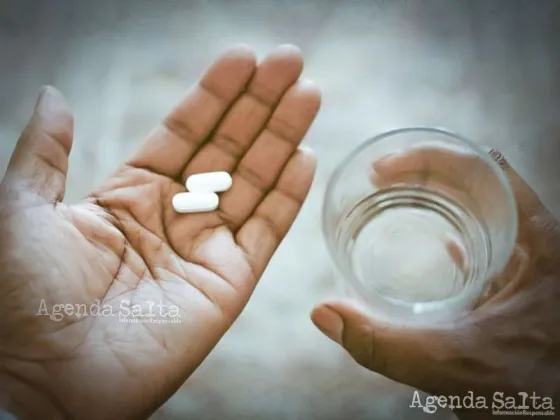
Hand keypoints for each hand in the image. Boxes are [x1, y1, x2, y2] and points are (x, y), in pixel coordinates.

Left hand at [0, 44, 320, 419]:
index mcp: (129, 195)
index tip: (242, 57)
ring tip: (307, 93)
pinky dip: (287, 194)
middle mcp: (173, 216)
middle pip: (227, 148)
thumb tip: (55, 95)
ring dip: (282, 136)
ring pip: (253, 182)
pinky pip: (266, 231)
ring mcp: (205, 249)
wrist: (45, 379)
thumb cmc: (22, 298)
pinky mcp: (229, 283)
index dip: (214, 94)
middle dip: (259, 103)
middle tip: (289, 60)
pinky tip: (306, 154)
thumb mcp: (21, 210)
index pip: (183, 132)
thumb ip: (45, 152)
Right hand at [311, 148, 559, 418]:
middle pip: (477, 181)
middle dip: (422, 171)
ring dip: (436, 197)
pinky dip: (453, 229)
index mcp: (536, 242)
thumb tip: (324, 314)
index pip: (482, 169)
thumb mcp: (453, 365)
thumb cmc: (533, 394)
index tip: (383, 169)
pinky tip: (436, 243)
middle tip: (377, 179)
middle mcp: (536, 242)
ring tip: (393, 198)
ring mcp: (531, 263)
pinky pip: (486, 240)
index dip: (427, 157)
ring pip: (480, 208)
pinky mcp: (521, 285)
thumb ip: (383, 343)